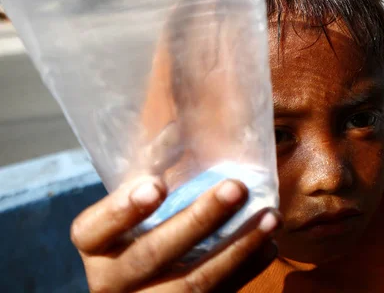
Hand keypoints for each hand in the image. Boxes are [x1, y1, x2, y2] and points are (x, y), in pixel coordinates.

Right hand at [72, 177, 280, 291]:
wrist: (145, 283)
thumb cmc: (143, 226)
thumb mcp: (137, 201)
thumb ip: (152, 168)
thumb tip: (181, 126)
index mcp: (96, 245)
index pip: (94, 229)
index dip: (123, 209)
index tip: (156, 184)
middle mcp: (114, 279)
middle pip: (153, 253)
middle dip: (199, 220)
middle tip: (235, 188)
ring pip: (194, 283)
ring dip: (237, 248)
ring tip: (269, 217)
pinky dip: (247, 268)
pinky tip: (268, 244)